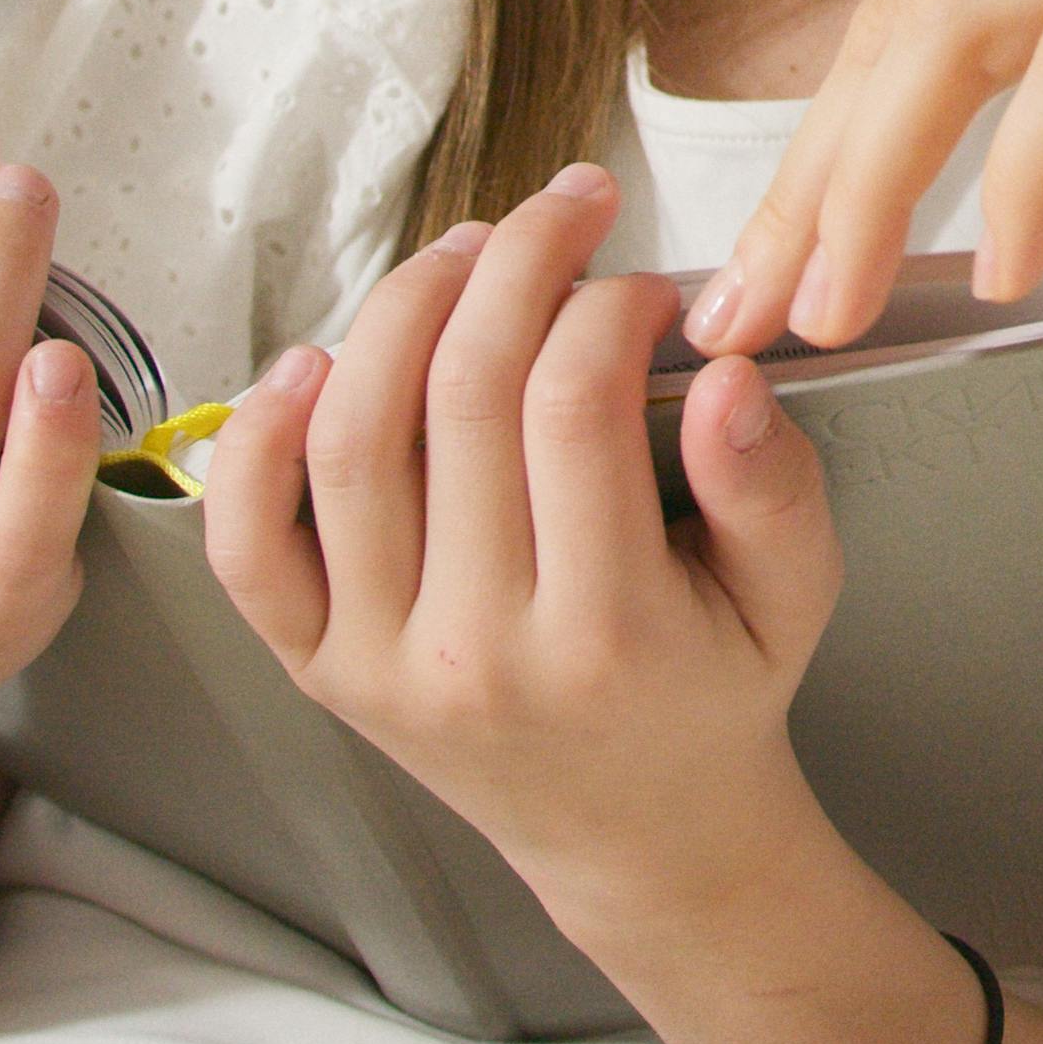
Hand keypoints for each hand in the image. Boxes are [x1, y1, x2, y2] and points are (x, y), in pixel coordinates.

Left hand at [193, 165, 846, 927]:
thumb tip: (726, 375)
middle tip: (565, 210)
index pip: (574, 407)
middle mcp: (474, 652)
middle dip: (517, 262)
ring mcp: (378, 661)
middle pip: (462, 397)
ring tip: (467, 251)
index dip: (608, 304)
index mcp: (606, 636)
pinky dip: (256, 439)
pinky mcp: (316, 665)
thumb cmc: (711, 695)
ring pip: (351, 440)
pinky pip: (248, 542)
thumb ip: (774, 486)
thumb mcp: (795, 598)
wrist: (635, 832)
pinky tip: (311, 359)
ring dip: (401, 309)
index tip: (645, 285)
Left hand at [695, 0, 1042, 355]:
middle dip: (808, 176)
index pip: (928, 7)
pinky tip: (1001, 272)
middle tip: (746, 319)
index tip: (768, 279)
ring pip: (973, 27)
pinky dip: (1024, 170)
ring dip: (875, 180)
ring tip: (836, 315)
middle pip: (915, 15)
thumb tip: (974, 52)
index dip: (822, 143)